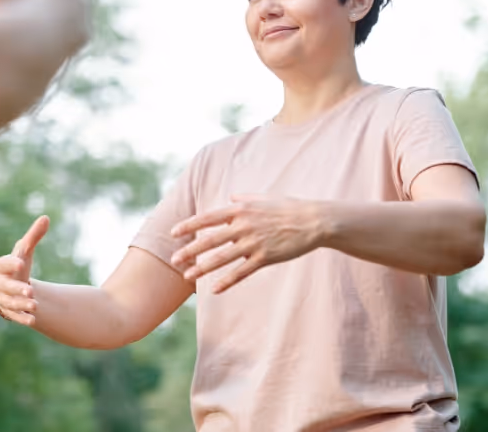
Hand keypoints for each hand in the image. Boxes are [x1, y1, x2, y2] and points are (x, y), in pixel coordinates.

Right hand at [0, 215, 49, 325]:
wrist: (13, 285)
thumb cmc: (18, 265)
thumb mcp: (25, 251)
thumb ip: (34, 235)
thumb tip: (46, 217)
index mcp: (2, 267)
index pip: (1, 264)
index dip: (10, 263)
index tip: (21, 262)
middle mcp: (0, 283)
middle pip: (5, 287)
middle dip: (16, 289)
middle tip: (30, 290)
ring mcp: (3, 298)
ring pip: (10, 303)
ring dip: (21, 305)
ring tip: (35, 305)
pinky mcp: (10, 311)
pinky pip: (14, 316)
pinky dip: (22, 318)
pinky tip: (32, 320)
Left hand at [170, 194, 322, 293]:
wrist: (314, 220)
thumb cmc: (288, 207)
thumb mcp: (263, 198)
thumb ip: (244, 199)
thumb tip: (230, 197)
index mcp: (241, 209)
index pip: (208, 218)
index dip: (189, 225)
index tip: (174, 233)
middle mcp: (244, 225)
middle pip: (210, 239)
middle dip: (190, 250)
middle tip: (173, 260)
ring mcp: (254, 242)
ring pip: (222, 258)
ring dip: (202, 268)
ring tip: (187, 276)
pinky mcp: (265, 257)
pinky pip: (242, 272)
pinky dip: (227, 281)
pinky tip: (214, 290)